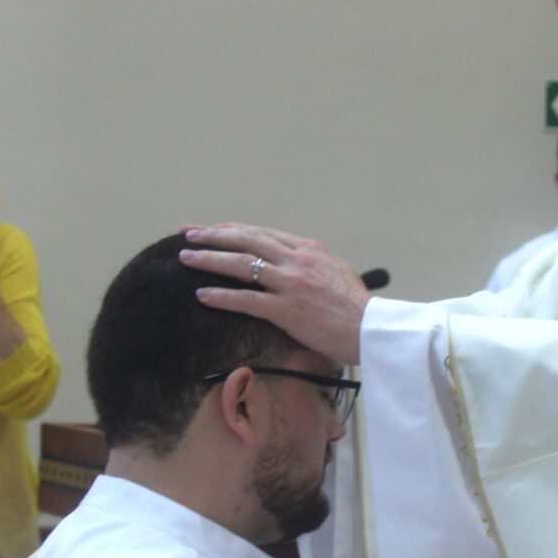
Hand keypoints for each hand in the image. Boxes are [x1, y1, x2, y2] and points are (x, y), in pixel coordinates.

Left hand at [180, 224, 369, 364]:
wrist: (372, 329)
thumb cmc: (357, 307)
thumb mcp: (337, 273)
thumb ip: (312, 264)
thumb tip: (293, 264)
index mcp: (309, 249)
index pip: (262, 233)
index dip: (233, 229)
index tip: (212, 229)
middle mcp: (297, 259)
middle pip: (247, 239)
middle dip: (213, 235)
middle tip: (187, 234)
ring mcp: (291, 283)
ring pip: (241, 263)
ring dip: (209, 259)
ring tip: (185, 257)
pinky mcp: (287, 309)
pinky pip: (246, 299)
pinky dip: (221, 295)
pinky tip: (202, 294)